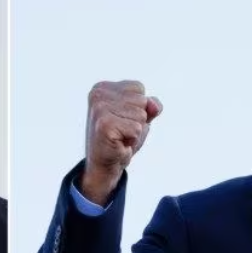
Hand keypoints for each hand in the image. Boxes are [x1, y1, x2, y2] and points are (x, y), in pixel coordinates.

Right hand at [81, 80, 161, 204]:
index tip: (122, 119)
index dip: (138, 107)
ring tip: (120, 137)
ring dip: (135, 130)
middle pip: (141, 100)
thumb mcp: (140, 117)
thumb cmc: (121, 138)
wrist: (105, 164)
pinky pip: (137, 128)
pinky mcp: (104, 125)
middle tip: (122, 130)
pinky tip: (119, 143)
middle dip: (138, 119)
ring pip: (141, 115)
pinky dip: (132, 139)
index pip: (138, 88)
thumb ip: (150, 105)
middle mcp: (98, 95)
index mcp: (103, 88)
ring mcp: (99, 109)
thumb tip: (154, 106)